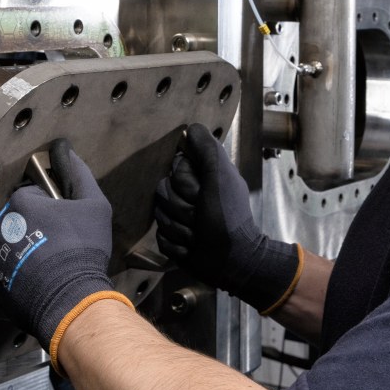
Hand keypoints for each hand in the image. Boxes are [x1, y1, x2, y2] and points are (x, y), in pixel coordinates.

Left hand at [0, 141, 127, 356]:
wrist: (70, 299)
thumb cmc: (82, 248)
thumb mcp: (94, 205)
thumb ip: (78, 173)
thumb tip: (65, 150)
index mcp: (21, 203)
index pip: (34, 195)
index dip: (53, 207)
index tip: (66, 222)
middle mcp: (0, 226)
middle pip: (19, 219)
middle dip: (36, 226)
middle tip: (60, 244)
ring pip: (11, 244)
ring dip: (27, 249)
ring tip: (51, 264)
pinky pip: (7, 271)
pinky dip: (21, 272)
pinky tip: (41, 280)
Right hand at [154, 124, 300, 313]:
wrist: (231, 261)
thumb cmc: (228, 217)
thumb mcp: (221, 177)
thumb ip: (207, 149)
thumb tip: (191, 128)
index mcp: (201, 177)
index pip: (173, 170)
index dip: (184, 183)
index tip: (201, 192)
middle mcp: (189, 195)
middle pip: (162, 192)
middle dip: (181, 209)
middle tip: (201, 216)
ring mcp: (180, 218)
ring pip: (159, 217)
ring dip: (180, 229)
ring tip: (198, 235)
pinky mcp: (173, 241)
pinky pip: (160, 238)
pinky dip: (176, 245)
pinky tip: (191, 248)